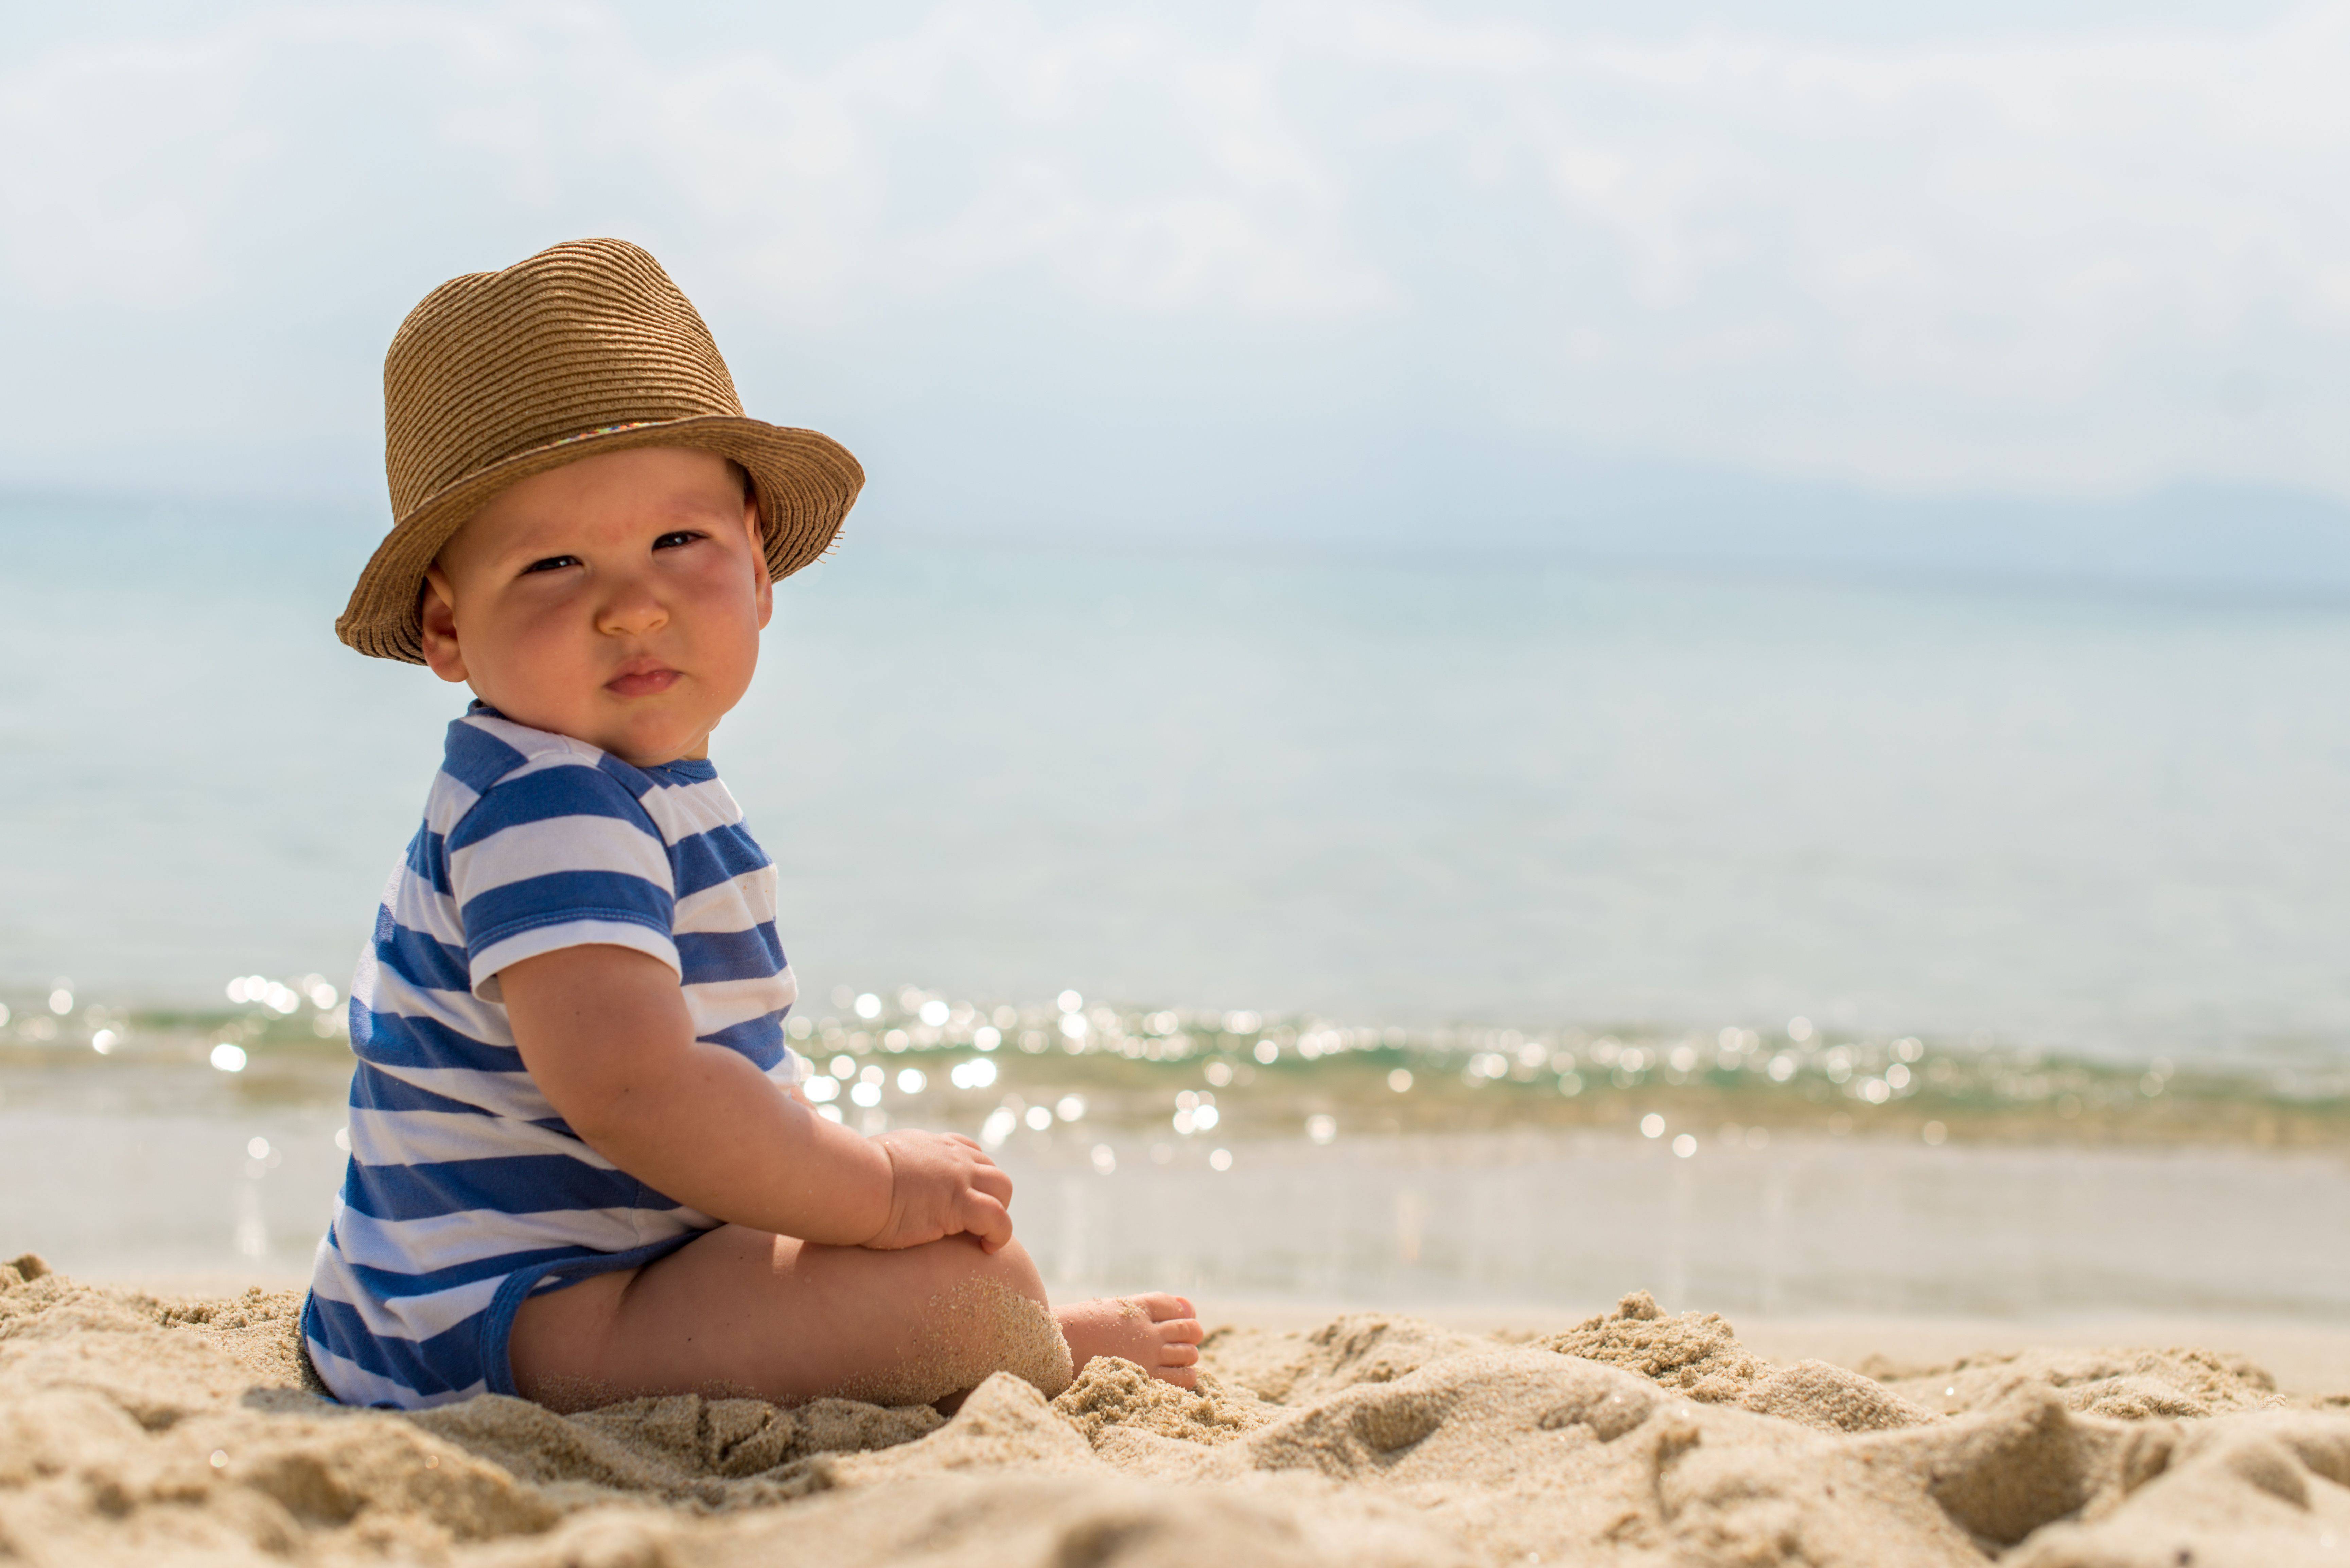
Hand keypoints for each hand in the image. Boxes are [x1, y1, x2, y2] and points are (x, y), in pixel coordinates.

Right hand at [864, 1131, 1014, 1252]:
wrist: (854, 1181)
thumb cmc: (852, 1176)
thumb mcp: (875, 1159)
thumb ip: (887, 1165)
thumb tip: (871, 1176)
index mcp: (931, 1146)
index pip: (969, 1151)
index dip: (973, 1176)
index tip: (963, 1198)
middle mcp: (952, 1156)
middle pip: (991, 1169)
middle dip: (990, 1195)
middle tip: (974, 1223)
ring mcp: (960, 1178)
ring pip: (1003, 1187)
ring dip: (999, 1211)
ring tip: (984, 1236)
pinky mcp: (961, 1204)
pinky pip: (999, 1218)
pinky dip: (1000, 1234)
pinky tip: (987, 1248)